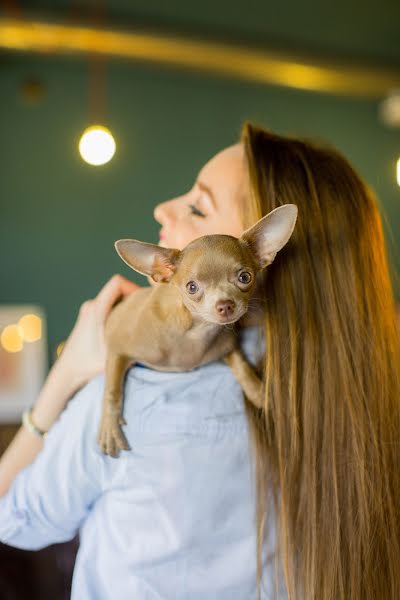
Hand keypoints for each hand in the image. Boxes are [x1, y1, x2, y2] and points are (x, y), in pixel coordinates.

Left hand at [57, 275, 140, 391]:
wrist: (67, 371)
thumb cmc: (87, 364)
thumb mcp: (112, 357)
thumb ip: (130, 349)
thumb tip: (153, 346)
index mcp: (96, 309)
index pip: (118, 283)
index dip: (134, 288)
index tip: (144, 304)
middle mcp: (92, 306)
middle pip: (119, 291)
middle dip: (135, 301)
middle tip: (147, 318)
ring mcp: (90, 311)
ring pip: (116, 300)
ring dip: (128, 310)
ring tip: (138, 327)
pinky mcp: (90, 318)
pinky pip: (111, 308)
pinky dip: (121, 315)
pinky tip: (126, 333)